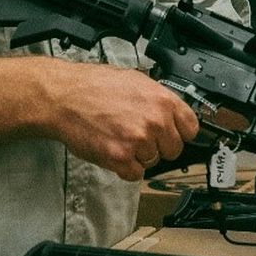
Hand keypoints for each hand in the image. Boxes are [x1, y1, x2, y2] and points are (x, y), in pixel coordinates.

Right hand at [42, 61, 198, 181]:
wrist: (64, 96)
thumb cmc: (93, 86)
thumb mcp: (135, 80)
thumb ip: (157, 99)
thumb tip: (171, 112)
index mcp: (162, 100)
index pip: (191, 128)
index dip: (179, 133)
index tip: (172, 134)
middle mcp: (155, 120)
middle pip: (174, 149)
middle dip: (158, 146)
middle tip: (138, 136)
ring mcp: (138, 141)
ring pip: (153, 161)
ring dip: (138, 156)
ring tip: (120, 137)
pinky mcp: (120, 157)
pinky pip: (135, 174)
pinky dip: (125, 168)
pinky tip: (114, 150)